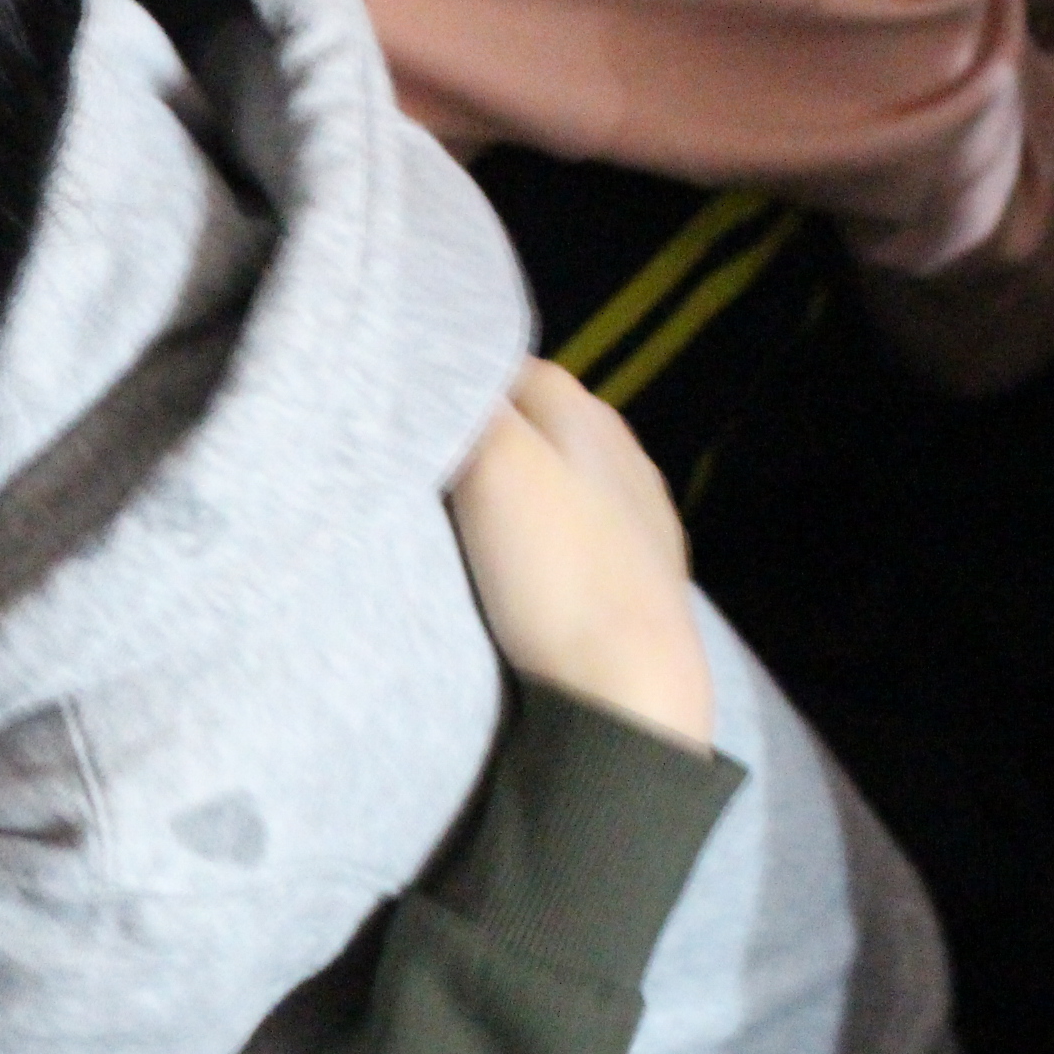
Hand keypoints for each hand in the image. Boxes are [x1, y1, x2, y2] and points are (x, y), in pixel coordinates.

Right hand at [447, 363, 711, 750]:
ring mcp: (639, 515)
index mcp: (586, 413)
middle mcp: (622, 451)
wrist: (630, 685)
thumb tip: (434, 368)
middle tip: (430, 472)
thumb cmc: (557, 569)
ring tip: (468, 526)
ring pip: (559, 478)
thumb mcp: (496, 465)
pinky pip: (578, 532)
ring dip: (518, 489)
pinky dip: (546, 538)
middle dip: (486, 436)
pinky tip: (524, 570)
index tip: (411, 422)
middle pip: (536, 422)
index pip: (508, 368)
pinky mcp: (642, 573)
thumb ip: (468, 405)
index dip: (456, 389)